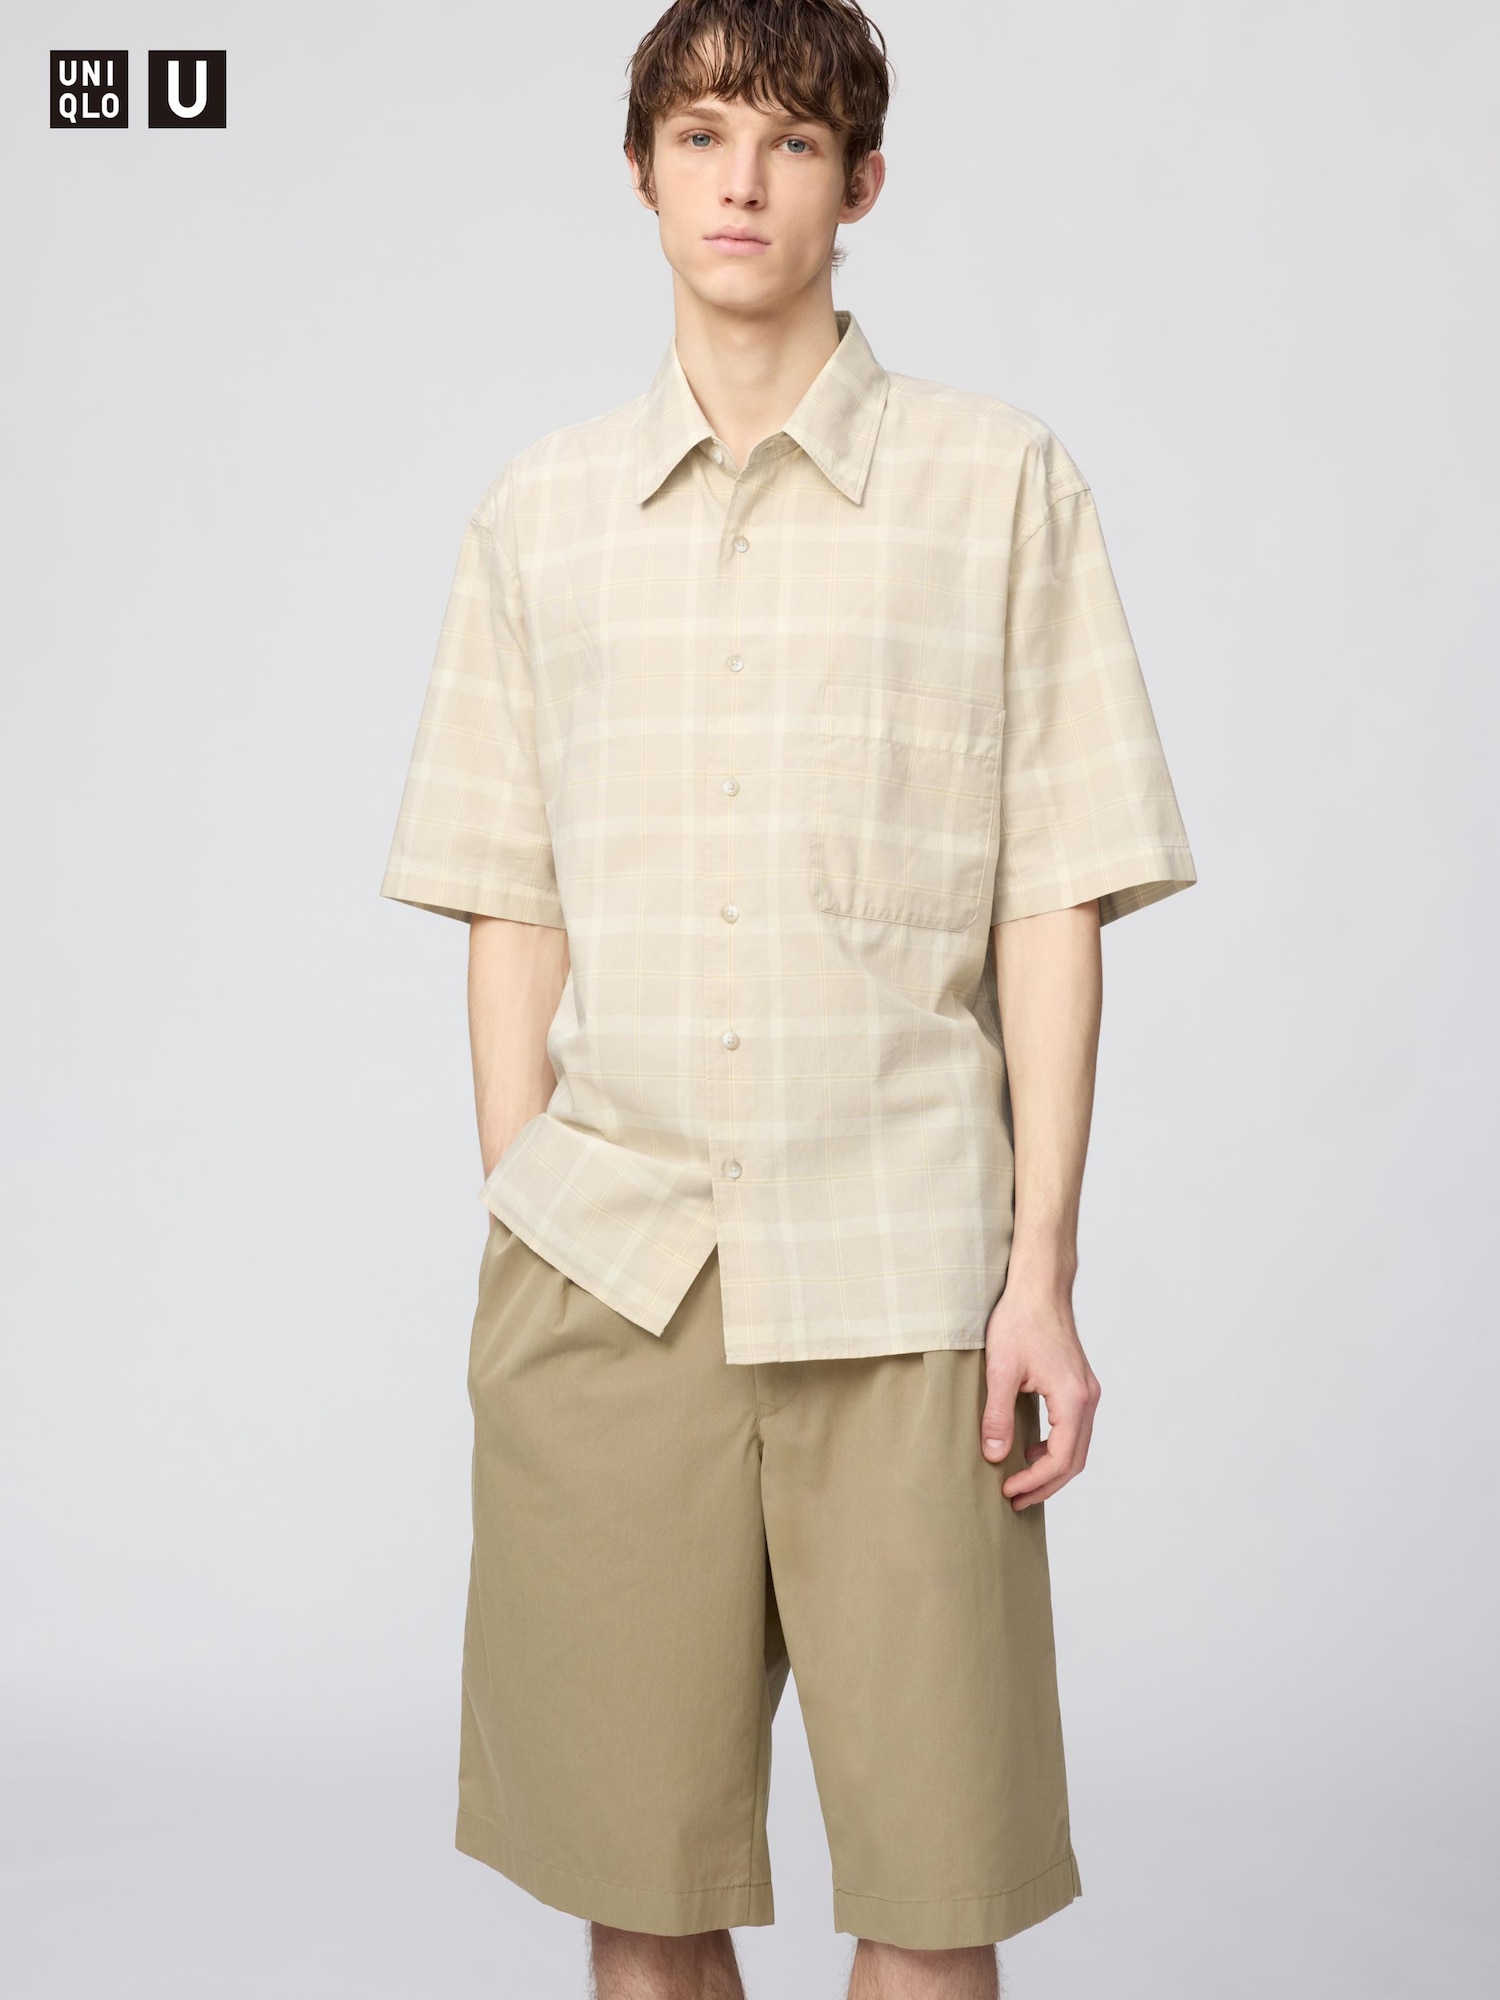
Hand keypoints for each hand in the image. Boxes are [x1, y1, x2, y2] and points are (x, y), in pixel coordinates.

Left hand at [980, 1282, 1100, 1510]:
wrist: (1039, 1287)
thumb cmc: (1020, 1320)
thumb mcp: (1000, 1370)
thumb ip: (997, 1415)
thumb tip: (995, 1456)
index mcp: (1073, 1398)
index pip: (1060, 1458)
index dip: (1034, 1481)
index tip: (1008, 1491)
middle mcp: (1087, 1398)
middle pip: (1075, 1460)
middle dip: (1046, 1485)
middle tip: (1016, 1501)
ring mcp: (1087, 1391)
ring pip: (1078, 1446)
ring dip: (1052, 1469)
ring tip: (1022, 1482)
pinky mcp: (1079, 1385)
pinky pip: (1075, 1429)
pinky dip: (1057, 1447)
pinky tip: (1031, 1448)